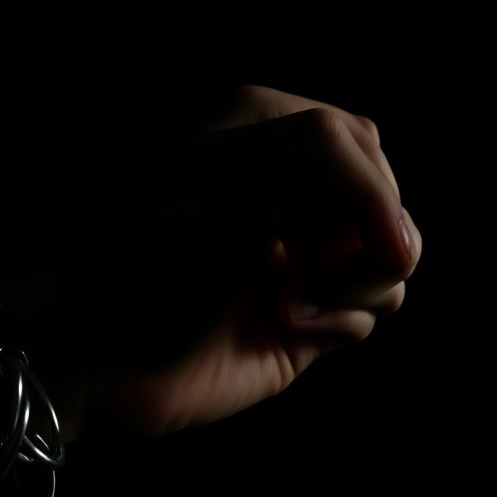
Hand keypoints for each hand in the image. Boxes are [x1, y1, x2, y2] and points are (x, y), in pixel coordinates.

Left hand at [0, 85, 421, 438]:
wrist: (96, 359)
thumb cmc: (142, 260)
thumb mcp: (223, 175)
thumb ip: (325, 155)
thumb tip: (401, 235)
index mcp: (263, 138)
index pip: (361, 143)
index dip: (363, 186)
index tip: (323, 224)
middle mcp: (288, 195)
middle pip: (388, 201)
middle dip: (358, 237)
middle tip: (289, 262)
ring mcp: (300, 258)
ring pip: (392, 258)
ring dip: (351, 284)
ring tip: (283, 300)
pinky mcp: (308, 320)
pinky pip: (374, 310)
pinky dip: (342, 320)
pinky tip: (284, 325)